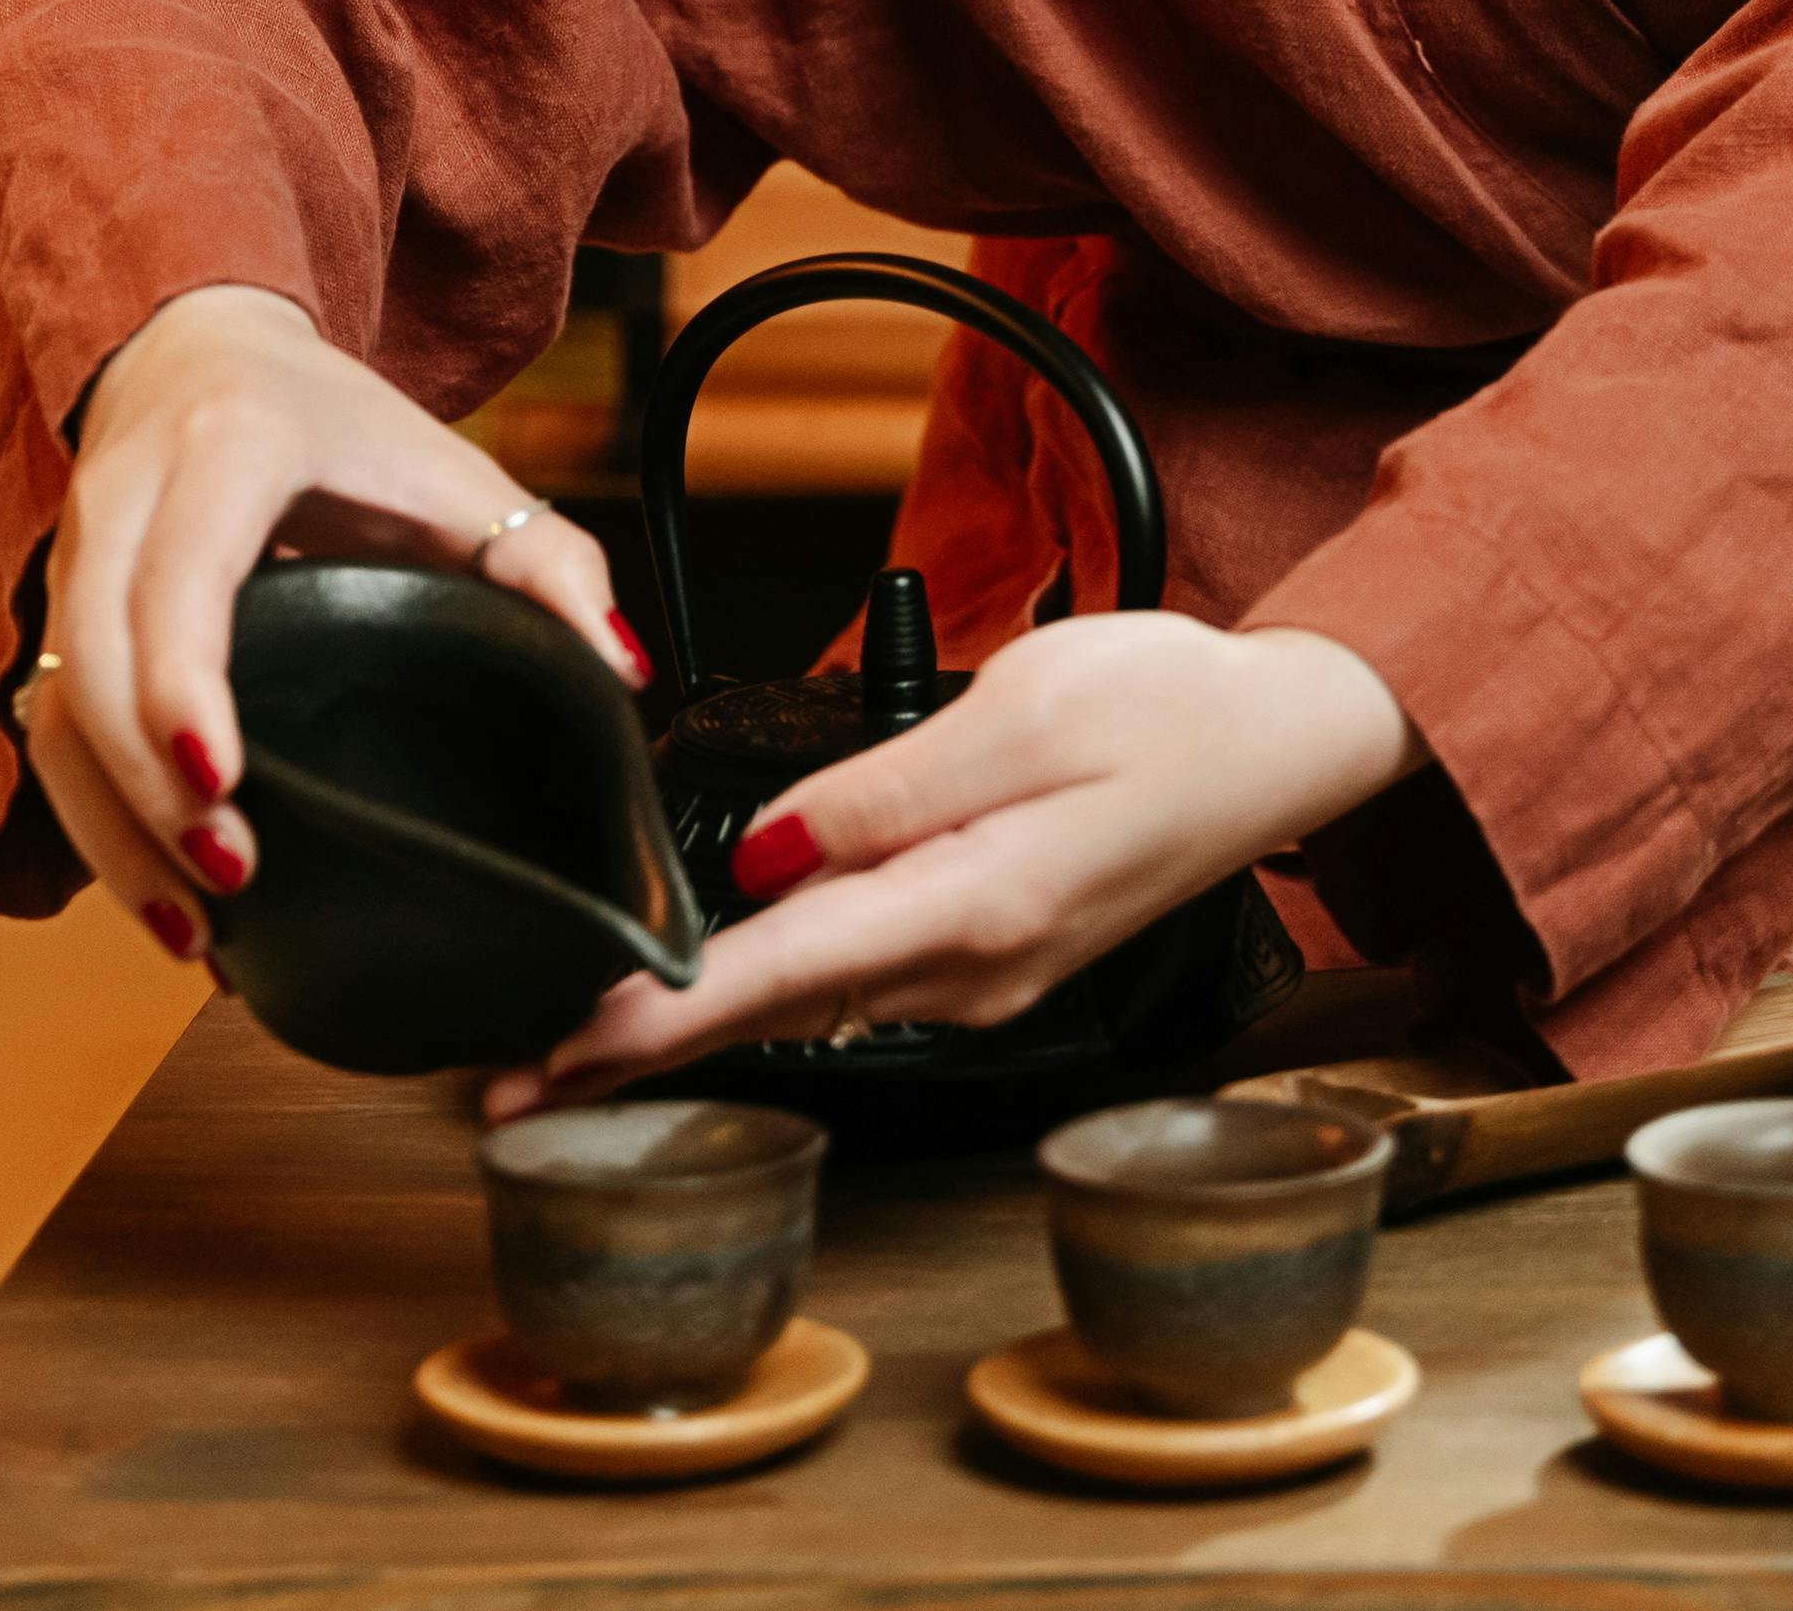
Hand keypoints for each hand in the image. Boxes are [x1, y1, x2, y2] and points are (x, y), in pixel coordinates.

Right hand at [18, 282, 649, 964]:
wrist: (201, 353)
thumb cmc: (334, 424)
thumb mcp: (454, 468)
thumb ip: (547, 563)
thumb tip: (617, 673)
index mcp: (229, 448)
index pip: (178, 574)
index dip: (180, 681)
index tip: (222, 778)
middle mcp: (124, 497)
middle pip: (92, 657)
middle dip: (146, 785)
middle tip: (232, 879)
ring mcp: (71, 559)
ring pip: (53, 708)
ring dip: (112, 828)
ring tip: (192, 931)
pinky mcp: (52, 616)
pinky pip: (49, 730)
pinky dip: (95, 825)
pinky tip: (160, 903)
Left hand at [479, 613, 1416, 1116]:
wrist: (1286, 743)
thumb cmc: (1171, 708)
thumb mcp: (1028, 712)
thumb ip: (888, 790)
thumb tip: (770, 856)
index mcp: (970, 907)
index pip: (773, 974)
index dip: (653, 1020)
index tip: (553, 1060)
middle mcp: (967, 969)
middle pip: (768, 1015)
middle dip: (635, 1052)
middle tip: (506, 1083)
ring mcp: (980, 974)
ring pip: (803, 1006)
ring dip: (687, 1029)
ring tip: (570, 1044)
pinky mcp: (987, 952)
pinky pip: (848, 982)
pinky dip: (757, 997)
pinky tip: (698, 992)